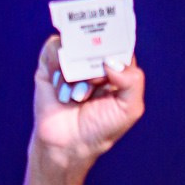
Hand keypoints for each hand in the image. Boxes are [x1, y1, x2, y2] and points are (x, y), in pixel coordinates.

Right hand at [30, 35, 144, 173]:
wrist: (67, 145)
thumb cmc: (100, 128)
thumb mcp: (129, 109)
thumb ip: (133, 82)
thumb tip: (111, 61)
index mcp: (117, 68)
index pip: (120, 43)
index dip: (117, 45)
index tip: (112, 58)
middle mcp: (94, 61)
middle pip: (96, 39)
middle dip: (96, 60)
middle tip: (95, 82)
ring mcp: (72, 61)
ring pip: (75, 44)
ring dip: (77, 71)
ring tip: (79, 97)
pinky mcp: (50, 64)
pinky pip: (54, 48)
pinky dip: (58, 68)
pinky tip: (62, 92)